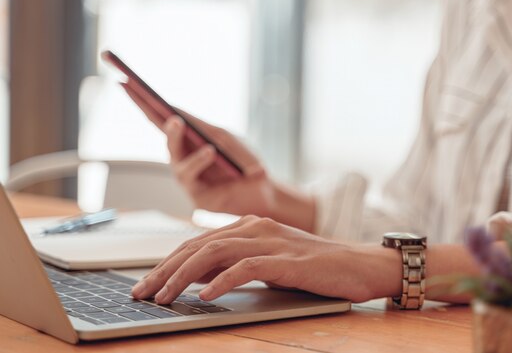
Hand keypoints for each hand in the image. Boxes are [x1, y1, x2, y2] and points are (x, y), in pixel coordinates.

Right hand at [122, 83, 315, 230]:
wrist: (266, 190)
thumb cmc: (246, 162)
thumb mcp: (225, 137)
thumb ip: (201, 126)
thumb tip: (175, 111)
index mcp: (190, 139)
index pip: (162, 116)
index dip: (142, 100)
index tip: (126, 80)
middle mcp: (184, 155)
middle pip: (159, 131)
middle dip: (145, 110)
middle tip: (136, 92)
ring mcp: (188, 176)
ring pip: (173, 155)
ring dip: (174, 136)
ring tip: (177, 122)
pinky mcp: (196, 195)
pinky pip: (192, 175)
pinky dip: (200, 160)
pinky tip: (210, 150)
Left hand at [131, 215, 402, 303]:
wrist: (359, 264)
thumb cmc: (314, 267)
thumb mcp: (267, 263)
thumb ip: (234, 264)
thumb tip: (195, 279)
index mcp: (248, 226)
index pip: (197, 242)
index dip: (167, 263)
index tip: (145, 284)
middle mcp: (254, 227)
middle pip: (198, 245)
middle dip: (164, 270)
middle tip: (140, 293)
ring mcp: (270, 240)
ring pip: (214, 254)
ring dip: (183, 276)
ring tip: (162, 297)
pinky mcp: (286, 258)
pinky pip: (246, 267)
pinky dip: (221, 282)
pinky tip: (204, 297)